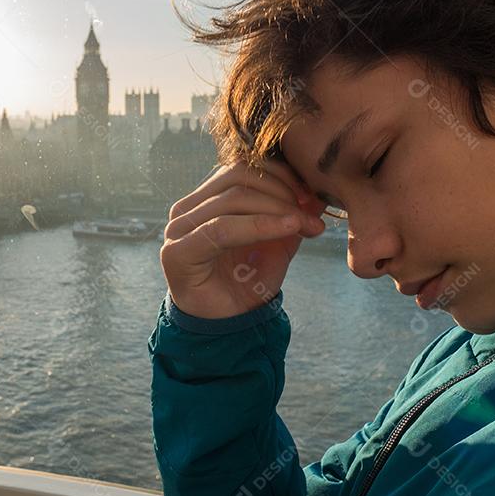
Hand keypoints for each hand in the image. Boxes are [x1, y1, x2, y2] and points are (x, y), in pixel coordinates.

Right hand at [159, 156, 325, 319]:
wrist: (228, 328)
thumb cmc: (247, 283)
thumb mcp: (278, 242)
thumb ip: (292, 214)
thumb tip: (317, 191)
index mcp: (206, 200)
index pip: (242, 167)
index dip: (280, 175)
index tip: (311, 196)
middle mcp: (187, 209)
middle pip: (238, 177)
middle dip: (282, 192)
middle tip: (311, 214)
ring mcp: (178, 229)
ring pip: (234, 199)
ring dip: (277, 209)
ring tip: (305, 226)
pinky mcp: (177, 252)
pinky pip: (223, 228)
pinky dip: (261, 225)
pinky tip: (289, 229)